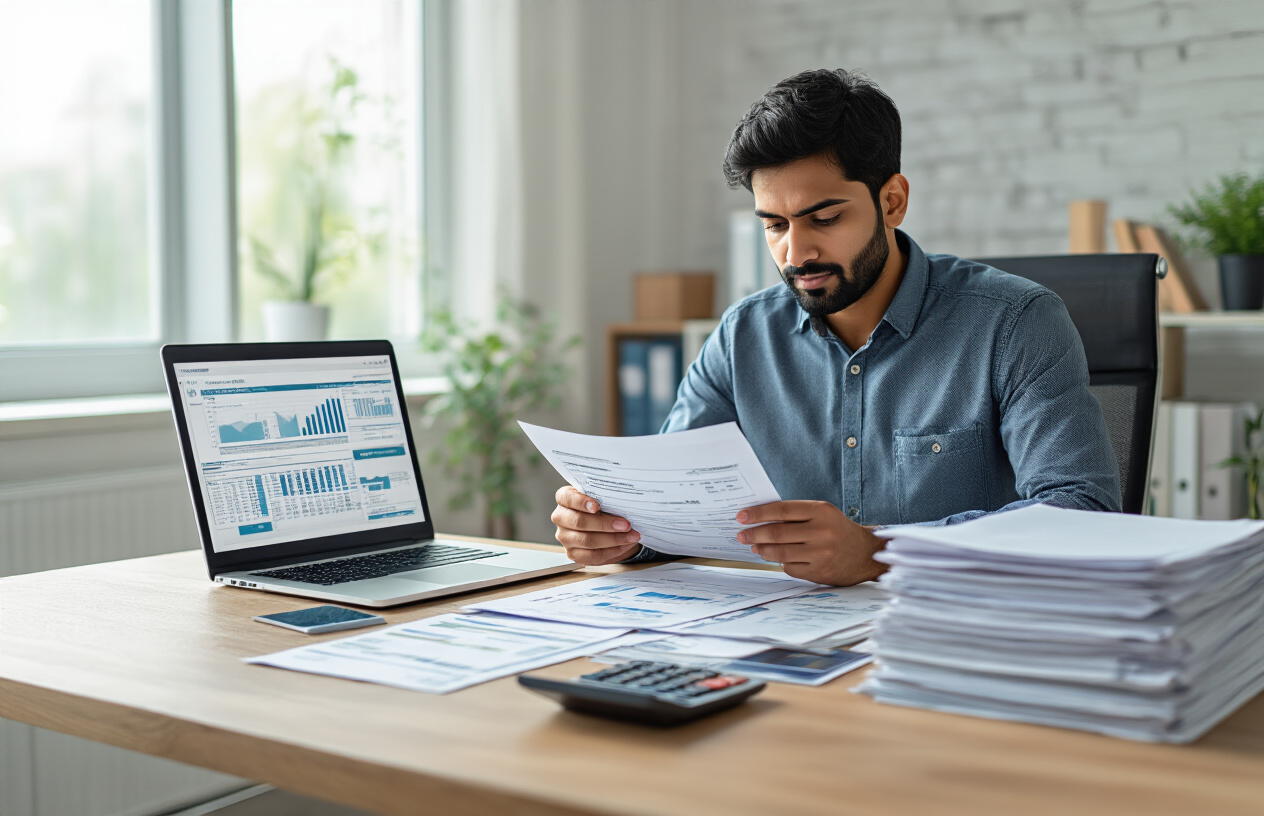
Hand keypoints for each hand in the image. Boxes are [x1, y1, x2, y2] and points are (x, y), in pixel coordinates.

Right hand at [550, 486, 641, 565]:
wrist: (602, 525)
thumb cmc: (602, 506)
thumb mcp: (601, 497)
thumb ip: (606, 497)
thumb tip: (625, 502)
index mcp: (564, 499)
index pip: (567, 498)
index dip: (581, 502)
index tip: (597, 506)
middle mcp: (560, 517)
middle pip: (579, 522)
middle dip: (605, 524)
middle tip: (625, 524)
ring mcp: (565, 537)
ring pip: (587, 540)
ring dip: (613, 539)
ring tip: (631, 536)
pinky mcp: (573, 553)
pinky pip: (593, 555)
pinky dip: (613, 550)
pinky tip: (625, 545)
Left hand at [735, 501, 886, 585]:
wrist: (866, 554)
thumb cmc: (838, 530)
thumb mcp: (822, 514)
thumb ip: (796, 515)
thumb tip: (760, 520)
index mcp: (821, 511)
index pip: (781, 510)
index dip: (758, 513)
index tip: (741, 516)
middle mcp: (821, 532)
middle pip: (777, 533)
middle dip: (754, 534)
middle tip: (741, 535)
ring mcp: (821, 554)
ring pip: (780, 553)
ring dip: (762, 550)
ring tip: (754, 547)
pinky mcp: (819, 572)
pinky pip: (790, 568)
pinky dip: (781, 563)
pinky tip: (777, 559)